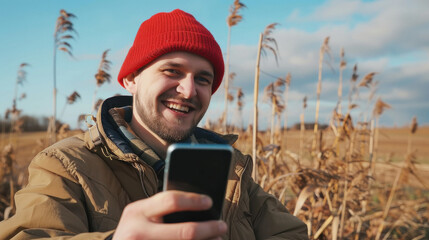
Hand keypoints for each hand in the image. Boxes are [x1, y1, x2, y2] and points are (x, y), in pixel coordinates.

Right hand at [112, 190, 226, 239]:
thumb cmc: (132, 234)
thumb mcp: (138, 217)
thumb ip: (160, 210)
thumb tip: (198, 207)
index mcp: (136, 213)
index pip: (171, 200)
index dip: (194, 200)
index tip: (209, 202)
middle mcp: (138, 233)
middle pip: (186, 231)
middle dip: (209, 228)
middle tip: (221, 226)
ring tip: (217, 239)